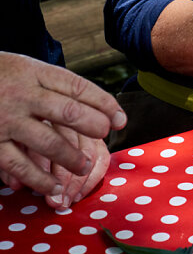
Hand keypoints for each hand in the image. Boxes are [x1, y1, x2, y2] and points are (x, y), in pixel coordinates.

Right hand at [0, 53, 125, 197]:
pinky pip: (17, 164)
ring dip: (71, 158)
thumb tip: (95, 108)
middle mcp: (22, 95)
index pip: (78, 87)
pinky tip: (52, 186)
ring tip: (85, 166)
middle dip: (93, 126)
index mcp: (35, 73)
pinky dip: (37, 178)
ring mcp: (6, 120)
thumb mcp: (24, 68)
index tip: (120, 119)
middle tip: (105, 136)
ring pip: (47, 142)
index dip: (104, 103)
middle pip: (67, 111)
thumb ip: (52, 85)